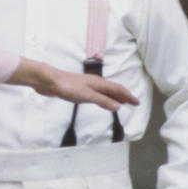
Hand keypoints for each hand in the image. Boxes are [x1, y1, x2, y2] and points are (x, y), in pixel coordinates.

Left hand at [10, 60, 137, 112]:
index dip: (128, 96)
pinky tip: (102, 102)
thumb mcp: (87, 96)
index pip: (118, 90)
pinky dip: (105, 99)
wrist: (50, 82)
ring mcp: (88, 86)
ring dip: (115, 98)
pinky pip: (98, 95)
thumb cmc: (67, 86)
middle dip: (124, 96)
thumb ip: (102, 101)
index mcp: (99, 83)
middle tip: (133, 103)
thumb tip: (117, 107)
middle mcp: (95, 83)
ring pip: (106, 92)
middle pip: (113, 90)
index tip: (137, 102)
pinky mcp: (81, 90)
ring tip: (121, 103)